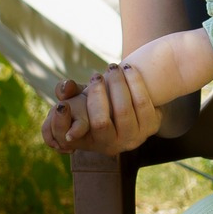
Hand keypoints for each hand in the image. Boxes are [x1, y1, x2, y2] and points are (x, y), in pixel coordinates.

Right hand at [40, 61, 161, 155]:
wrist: (130, 101)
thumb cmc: (96, 100)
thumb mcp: (77, 96)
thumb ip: (66, 91)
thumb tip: (66, 86)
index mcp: (85, 141)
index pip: (66, 137)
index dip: (60, 123)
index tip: (62, 105)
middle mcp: (109, 146)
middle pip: (100, 123)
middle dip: (97, 95)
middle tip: (96, 76)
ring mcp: (132, 139)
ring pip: (123, 111)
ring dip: (117, 84)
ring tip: (112, 68)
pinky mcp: (152, 127)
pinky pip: (143, 104)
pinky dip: (135, 82)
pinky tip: (128, 69)